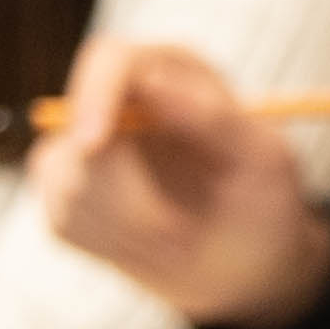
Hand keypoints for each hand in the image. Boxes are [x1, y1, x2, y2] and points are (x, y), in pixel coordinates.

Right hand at [29, 35, 329, 328]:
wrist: (250, 268)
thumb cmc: (265, 207)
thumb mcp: (265, 164)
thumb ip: (216, 118)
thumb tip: (153, 80)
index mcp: (172, 72)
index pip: (112, 60)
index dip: (95, 95)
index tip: (94, 144)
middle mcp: (121, 99)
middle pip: (81, 130)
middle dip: (128, 195)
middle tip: (178, 235)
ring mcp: (86, 142)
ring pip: (68, 180)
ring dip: (128, 227)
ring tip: (179, 239)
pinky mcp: (66, 188)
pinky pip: (63, 218)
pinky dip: (111, 244)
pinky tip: (150, 246)